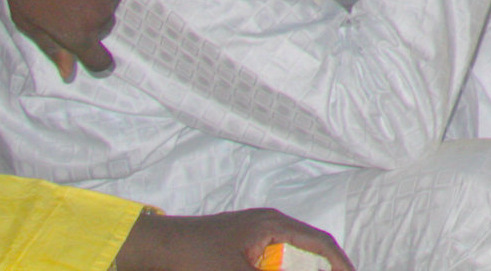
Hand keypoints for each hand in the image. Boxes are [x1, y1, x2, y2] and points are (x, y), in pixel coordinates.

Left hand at [0, 0, 124, 80]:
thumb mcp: (28, 21)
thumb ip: (53, 47)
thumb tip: (69, 73)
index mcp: (76, 33)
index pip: (100, 61)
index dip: (97, 61)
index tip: (94, 57)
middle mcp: (100, 14)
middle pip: (103, 27)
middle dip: (88, 19)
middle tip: (63, 0)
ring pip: (109, 2)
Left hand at [116, 209, 350, 270]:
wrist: (151, 248)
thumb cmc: (192, 257)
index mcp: (274, 225)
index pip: (320, 242)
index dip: (339, 263)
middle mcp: (269, 225)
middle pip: (308, 249)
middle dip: (322, 268)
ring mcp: (254, 234)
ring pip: (289, 257)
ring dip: (299, 269)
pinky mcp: (240, 247)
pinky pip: (270, 261)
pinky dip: (278, 270)